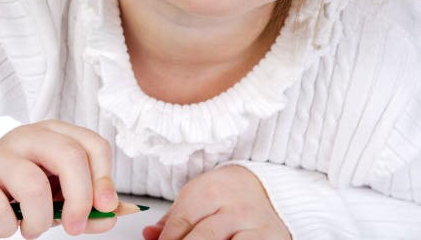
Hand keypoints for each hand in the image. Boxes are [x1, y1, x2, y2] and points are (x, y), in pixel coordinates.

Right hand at [0, 120, 119, 238]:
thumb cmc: (19, 195)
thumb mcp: (59, 199)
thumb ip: (87, 207)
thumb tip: (112, 216)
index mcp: (54, 134)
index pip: (93, 145)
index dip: (104, 179)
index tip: (105, 208)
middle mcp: (28, 136)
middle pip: (69, 156)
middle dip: (80, 199)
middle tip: (75, 227)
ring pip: (33, 183)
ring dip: (39, 219)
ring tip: (33, 228)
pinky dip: (7, 227)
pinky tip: (6, 227)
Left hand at [142, 165, 291, 239]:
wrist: (263, 187)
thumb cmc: (224, 195)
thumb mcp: (195, 198)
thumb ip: (172, 220)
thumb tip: (149, 234)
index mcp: (209, 190)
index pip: (181, 223)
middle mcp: (232, 206)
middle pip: (203, 237)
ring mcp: (253, 223)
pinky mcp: (271, 237)